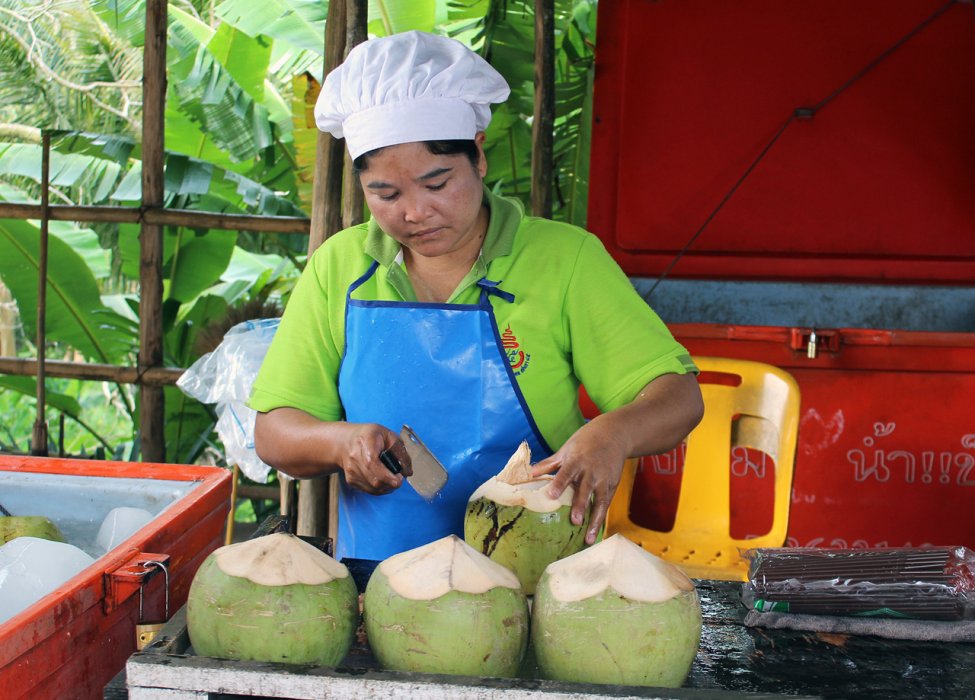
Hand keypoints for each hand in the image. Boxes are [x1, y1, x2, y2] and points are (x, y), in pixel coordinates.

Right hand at [340, 423, 411, 494]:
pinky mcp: (351, 480)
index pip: (372, 463)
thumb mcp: (389, 435)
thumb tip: (407, 472)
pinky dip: (380, 488)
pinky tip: (384, 480)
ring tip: (392, 478)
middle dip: (391, 483)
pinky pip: (370, 490)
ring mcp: (351, 471)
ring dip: (387, 487)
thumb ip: (400, 452)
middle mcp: (355, 458)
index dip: (387, 475)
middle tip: (399, 478)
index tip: (399, 478)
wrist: (345, 442)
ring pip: (373, 488)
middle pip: (374, 480)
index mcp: (365, 442)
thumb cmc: (370, 436)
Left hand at [531, 419, 627, 544]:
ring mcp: (603, 479)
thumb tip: (530, 473)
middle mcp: (591, 471)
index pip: (566, 473)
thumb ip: (549, 463)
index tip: (551, 495)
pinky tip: (596, 532)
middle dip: (581, 506)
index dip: (559, 484)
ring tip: (588, 538)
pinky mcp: (612, 485)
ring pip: (599, 502)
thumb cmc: (585, 441)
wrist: (614, 434)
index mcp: (577, 460)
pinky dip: (601, 518)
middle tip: (575, 522)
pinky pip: (606, 504)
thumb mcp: (566, 449)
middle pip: (585, 490)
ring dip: (594, 520)